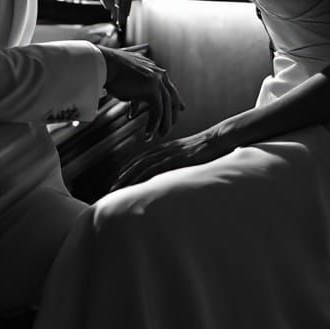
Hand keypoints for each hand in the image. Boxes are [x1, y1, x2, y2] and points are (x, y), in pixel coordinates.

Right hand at [99, 46, 182, 139]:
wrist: (103, 63)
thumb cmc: (109, 71)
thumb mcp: (126, 80)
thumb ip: (134, 93)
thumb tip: (134, 109)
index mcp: (153, 68)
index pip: (168, 86)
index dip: (175, 99)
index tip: (181, 108)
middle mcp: (158, 73)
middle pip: (171, 97)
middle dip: (172, 114)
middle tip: (171, 126)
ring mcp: (156, 80)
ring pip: (165, 106)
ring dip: (163, 123)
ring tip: (160, 135)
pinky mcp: (151, 89)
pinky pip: (156, 111)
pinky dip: (152, 124)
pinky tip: (147, 134)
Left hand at [111, 129, 230, 188]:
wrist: (218, 138)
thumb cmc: (206, 148)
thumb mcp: (187, 154)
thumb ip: (176, 162)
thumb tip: (169, 175)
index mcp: (165, 149)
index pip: (142, 160)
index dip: (128, 170)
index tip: (117, 180)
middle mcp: (164, 150)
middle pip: (138, 163)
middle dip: (124, 176)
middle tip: (111, 188)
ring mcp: (170, 154)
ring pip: (144, 167)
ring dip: (129, 178)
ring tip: (118, 190)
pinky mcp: (178, 159)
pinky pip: (158, 169)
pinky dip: (146, 176)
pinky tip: (138, 185)